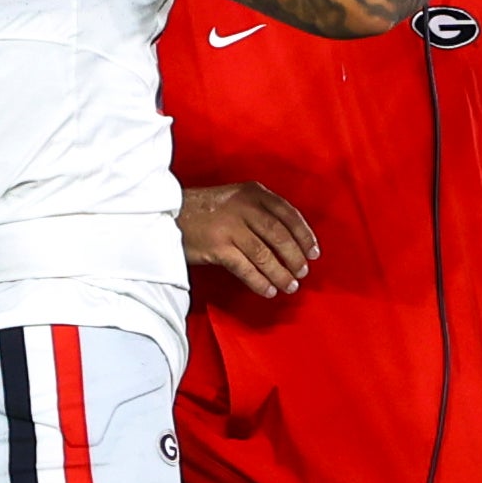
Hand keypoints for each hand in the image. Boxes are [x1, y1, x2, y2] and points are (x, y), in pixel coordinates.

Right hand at [177, 182, 315, 297]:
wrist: (167, 215)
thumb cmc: (204, 211)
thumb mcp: (236, 199)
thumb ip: (260, 211)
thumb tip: (290, 241)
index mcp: (253, 192)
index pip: (288, 213)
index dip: (304, 235)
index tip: (314, 252)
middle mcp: (244, 206)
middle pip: (279, 235)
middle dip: (295, 256)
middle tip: (302, 272)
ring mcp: (230, 226)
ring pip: (264, 254)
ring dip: (280, 273)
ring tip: (290, 286)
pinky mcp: (217, 247)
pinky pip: (245, 268)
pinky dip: (259, 282)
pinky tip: (268, 290)